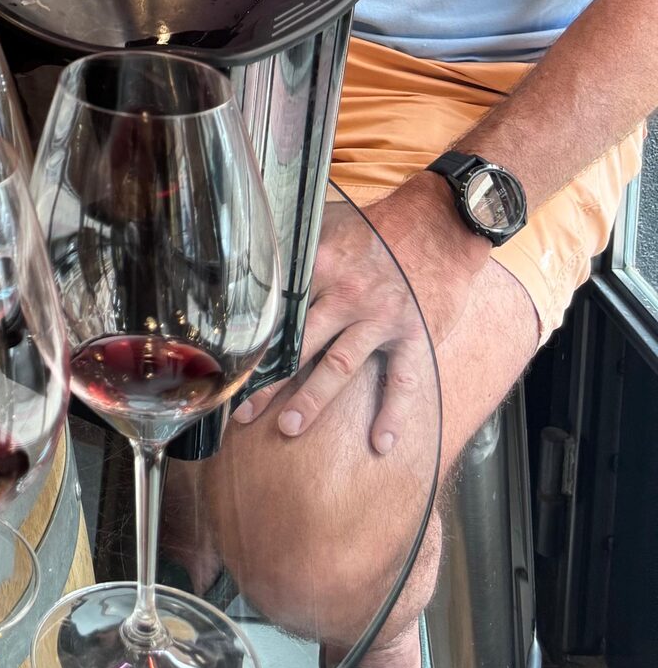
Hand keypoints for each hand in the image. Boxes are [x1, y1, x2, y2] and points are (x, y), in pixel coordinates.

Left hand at [231, 177, 476, 454]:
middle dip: (269, 380)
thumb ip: (296, 246)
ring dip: (313, 399)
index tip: (228, 366)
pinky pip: (401, 380)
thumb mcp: (329, 223)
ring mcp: (380, 318)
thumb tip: (251, 253)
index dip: (252, 340)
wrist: (440, 225)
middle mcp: (346, 294)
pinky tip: (380, 443)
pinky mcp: (413, 335)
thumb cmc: (378, 227)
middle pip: (299, 344)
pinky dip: (392, 413)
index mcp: (320, 267)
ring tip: (290, 427)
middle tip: (242, 411)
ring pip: (340, 365)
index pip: (278, 310)